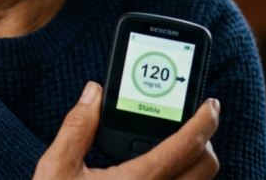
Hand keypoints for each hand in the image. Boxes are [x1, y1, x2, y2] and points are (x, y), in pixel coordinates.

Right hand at [34, 82, 219, 179]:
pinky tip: (162, 177)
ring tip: (174, 151)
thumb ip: (77, 127)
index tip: (209, 104)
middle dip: (204, 141)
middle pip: (206, 167)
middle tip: (190, 125)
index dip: (204, 121)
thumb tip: (93, 93)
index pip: (187, 147)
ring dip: (195, 167)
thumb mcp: (56, 169)